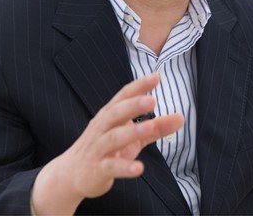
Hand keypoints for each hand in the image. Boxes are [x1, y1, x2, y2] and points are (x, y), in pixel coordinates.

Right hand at [31, 73, 183, 214]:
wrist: (71, 175)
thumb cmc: (107, 149)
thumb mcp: (132, 136)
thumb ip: (156, 127)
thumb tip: (181, 118)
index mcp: (110, 115)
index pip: (124, 96)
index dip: (139, 86)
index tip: (156, 76)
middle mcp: (102, 128)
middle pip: (116, 113)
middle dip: (133, 105)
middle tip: (152, 100)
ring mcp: (98, 148)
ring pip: (114, 138)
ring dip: (132, 132)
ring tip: (150, 126)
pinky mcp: (97, 169)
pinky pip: (111, 167)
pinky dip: (125, 167)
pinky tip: (139, 168)